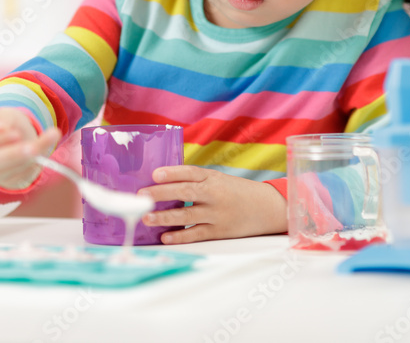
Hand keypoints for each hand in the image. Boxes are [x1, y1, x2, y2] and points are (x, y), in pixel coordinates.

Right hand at [0, 108, 60, 190]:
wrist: (17, 137)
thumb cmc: (8, 124)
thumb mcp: (7, 115)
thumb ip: (5, 120)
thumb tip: (0, 128)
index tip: (17, 134)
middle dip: (14, 154)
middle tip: (34, 148)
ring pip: (7, 172)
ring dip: (27, 160)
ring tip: (43, 146)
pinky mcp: (4, 183)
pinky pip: (18, 178)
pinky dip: (30, 168)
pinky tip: (39, 157)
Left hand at [137, 166, 286, 243]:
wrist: (267, 207)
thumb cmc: (236, 192)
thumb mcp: (219, 179)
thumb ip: (196, 180)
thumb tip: (162, 183)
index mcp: (213, 177)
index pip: (190, 172)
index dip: (172, 172)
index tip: (155, 174)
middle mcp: (214, 194)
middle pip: (185, 191)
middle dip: (161, 194)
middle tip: (142, 196)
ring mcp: (217, 214)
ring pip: (187, 215)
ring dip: (164, 217)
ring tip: (146, 218)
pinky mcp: (219, 231)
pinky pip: (196, 234)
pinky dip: (179, 236)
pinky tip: (165, 237)